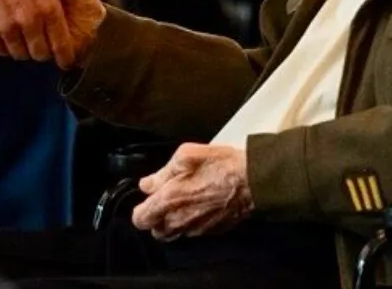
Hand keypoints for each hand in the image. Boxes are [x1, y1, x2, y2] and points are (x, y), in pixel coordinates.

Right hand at [0, 0, 105, 68]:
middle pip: (39, 54)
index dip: (65, 54)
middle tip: (43, 44)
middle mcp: (27, 21)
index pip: (61, 46)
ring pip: (17, 53)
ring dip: (21, 47)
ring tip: (24, 36)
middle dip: (43, 51)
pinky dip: (0, 44)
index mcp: (46, 6)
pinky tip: (4, 32)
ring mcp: (4, 26)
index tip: (66, 57)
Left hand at [133, 144, 253, 240]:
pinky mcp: (211, 231)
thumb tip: (147, 184)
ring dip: (172, 221)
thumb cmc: (220, 165)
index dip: (140, 209)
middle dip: (156, 217)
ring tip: (182, 201)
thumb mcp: (185, 156)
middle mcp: (180, 220)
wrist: (251, 180)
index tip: (147, 198)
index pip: (140, 219)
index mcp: (169, 200)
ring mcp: (196, 229)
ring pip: (174, 234)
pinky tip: (198, 205)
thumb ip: (162, 172)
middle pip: (156, 231)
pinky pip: (192, 232)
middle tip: (164, 198)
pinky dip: (190, 222)